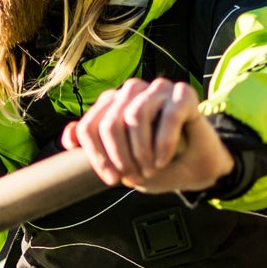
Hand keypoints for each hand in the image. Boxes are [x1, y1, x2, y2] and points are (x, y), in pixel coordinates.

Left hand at [64, 78, 234, 192]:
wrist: (198, 166)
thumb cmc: (158, 161)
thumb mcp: (122, 161)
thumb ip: (95, 147)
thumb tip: (68, 137)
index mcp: (113, 103)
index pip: (90, 126)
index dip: (97, 156)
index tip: (112, 179)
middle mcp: (132, 90)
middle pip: (110, 123)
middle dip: (120, 157)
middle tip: (134, 177)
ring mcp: (158, 88)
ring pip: (135, 115)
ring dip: (141, 150)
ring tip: (150, 169)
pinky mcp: (184, 93)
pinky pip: (167, 115)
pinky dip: (164, 143)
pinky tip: (164, 160)